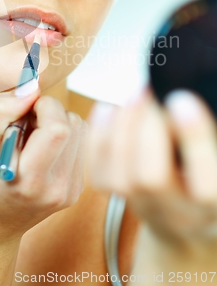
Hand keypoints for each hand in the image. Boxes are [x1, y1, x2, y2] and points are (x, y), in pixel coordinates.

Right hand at [0, 89, 87, 244]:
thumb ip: (0, 112)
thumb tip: (31, 87)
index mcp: (31, 180)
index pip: (59, 126)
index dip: (42, 106)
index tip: (20, 112)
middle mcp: (58, 188)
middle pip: (73, 124)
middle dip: (48, 112)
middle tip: (21, 127)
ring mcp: (70, 191)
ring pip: (79, 130)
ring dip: (56, 123)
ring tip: (29, 141)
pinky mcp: (76, 189)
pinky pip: (78, 144)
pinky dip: (60, 138)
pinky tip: (38, 152)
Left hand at [88, 89, 216, 276]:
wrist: (184, 210)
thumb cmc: (204, 172)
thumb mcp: (213, 153)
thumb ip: (202, 133)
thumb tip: (179, 97)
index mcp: (211, 202)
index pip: (206, 184)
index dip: (194, 139)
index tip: (181, 100)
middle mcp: (177, 213)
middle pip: (151, 179)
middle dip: (145, 128)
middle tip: (146, 92)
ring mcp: (143, 207)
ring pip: (120, 177)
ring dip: (120, 128)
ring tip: (130, 97)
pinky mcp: (117, 197)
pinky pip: (99, 172)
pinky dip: (99, 136)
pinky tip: (109, 108)